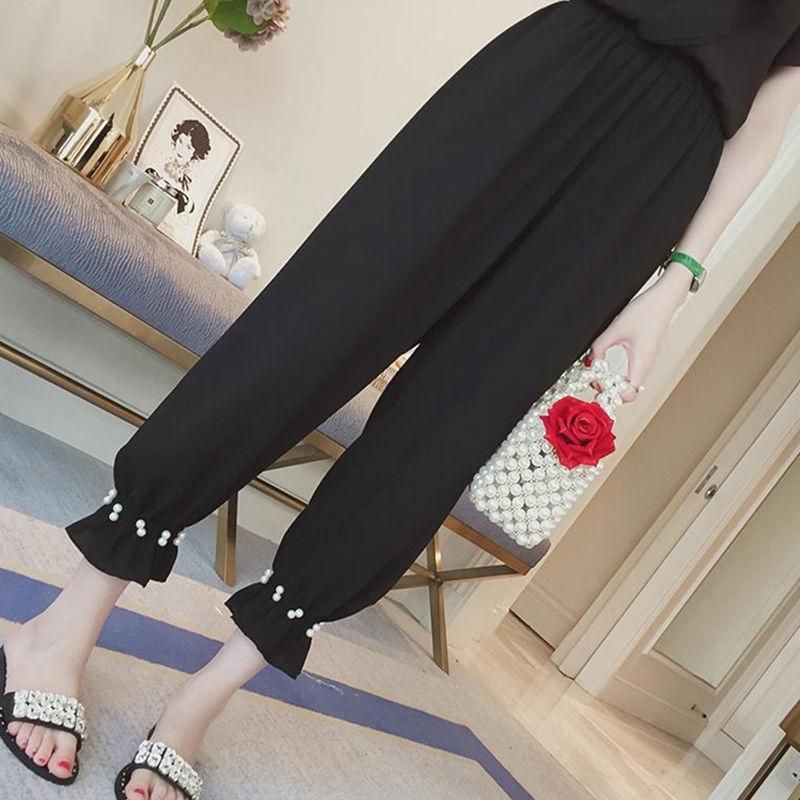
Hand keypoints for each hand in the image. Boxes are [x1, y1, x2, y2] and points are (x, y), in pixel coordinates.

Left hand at [587, 266, 690, 402]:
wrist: (663, 299)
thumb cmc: (645, 312)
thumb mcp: (615, 329)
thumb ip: (599, 347)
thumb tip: (589, 362)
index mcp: (641, 363)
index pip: (629, 395)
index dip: (612, 395)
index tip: (598, 384)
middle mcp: (645, 366)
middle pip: (629, 393)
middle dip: (610, 391)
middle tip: (594, 381)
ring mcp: (646, 361)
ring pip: (630, 384)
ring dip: (613, 383)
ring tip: (599, 374)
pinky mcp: (644, 355)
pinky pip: (631, 374)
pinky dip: (618, 375)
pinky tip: (607, 366)